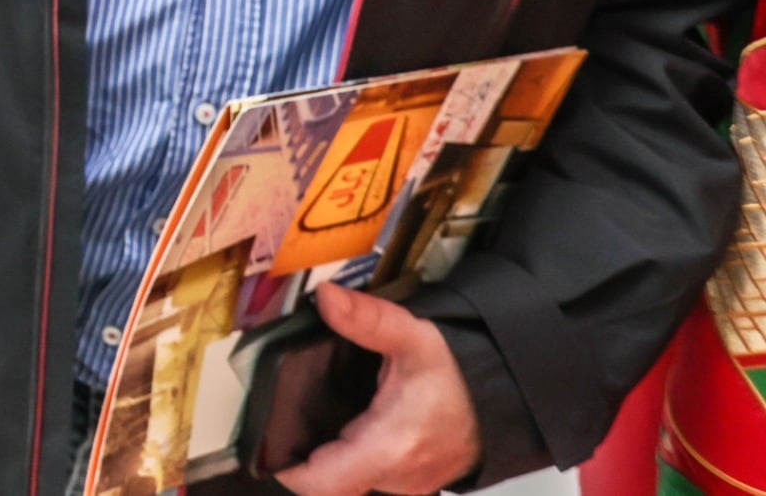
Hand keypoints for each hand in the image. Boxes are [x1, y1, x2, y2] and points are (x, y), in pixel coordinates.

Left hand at [276, 284, 482, 495]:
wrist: (507, 396)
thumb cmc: (464, 375)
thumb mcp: (412, 337)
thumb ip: (366, 319)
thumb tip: (326, 298)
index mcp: (388, 447)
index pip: (319, 484)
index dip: (286, 468)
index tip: (267, 439)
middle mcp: (395, 476)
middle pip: (327, 484)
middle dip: (301, 454)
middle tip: (285, 416)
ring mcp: (405, 484)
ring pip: (348, 483)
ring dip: (327, 457)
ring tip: (311, 420)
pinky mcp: (412, 480)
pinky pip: (368, 478)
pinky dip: (351, 458)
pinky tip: (345, 429)